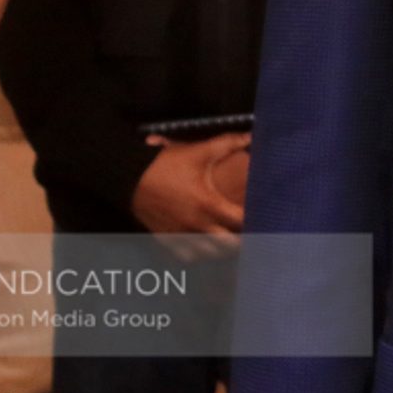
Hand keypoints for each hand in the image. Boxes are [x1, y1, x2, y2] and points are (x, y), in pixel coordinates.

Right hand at [131, 132, 247, 254]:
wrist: (130, 177)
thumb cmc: (167, 164)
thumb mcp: (199, 151)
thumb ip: (228, 143)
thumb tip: (252, 135)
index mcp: (208, 204)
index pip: (241, 222)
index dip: (255, 221)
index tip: (262, 216)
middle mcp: (196, 225)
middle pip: (228, 246)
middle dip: (242, 240)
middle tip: (249, 232)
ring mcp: (180, 235)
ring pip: (209, 255)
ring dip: (222, 250)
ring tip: (230, 240)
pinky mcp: (166, 240)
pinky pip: (187, 257)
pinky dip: (199, 255)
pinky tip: (205, 247)